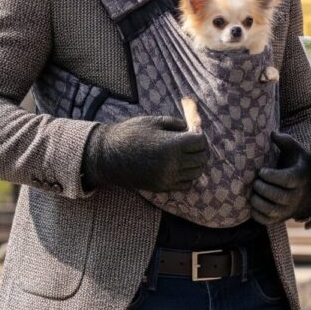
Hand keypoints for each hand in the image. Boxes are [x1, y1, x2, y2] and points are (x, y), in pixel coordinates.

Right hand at [82, 115, 208, 192]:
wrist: (108, 156)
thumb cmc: (129, 134)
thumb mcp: (153, 122)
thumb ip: (176, 124)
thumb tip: (191, 128)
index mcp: (172, 145)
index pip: (200, 142)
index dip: (200, 136)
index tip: (195, 133)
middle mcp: (173, 164)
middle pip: (202, 159)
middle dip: (202, 150)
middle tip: (195, 143)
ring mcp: (168, 178)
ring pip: (196, 173)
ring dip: (197, 163)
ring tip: (189, 155)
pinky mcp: (162, 188)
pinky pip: (186, 185)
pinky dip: (189, 176)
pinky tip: (181, 167)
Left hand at [249, 132, 310, 224]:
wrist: (308, 187)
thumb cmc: (297, 164)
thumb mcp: (295, 150)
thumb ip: (285, 140)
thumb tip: (272, 133)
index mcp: (300, 178)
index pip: (286, 180)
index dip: (272, 176)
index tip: (261, 171)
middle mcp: (296, 196)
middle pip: (278, 196)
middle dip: (263, 188)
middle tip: (256, 181)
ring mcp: (289, 210)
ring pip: (271, 210)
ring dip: (257, 201)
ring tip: (253, 191)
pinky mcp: (281, 219)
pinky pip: (266, 221)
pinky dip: (256, 213)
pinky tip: (254, 201)